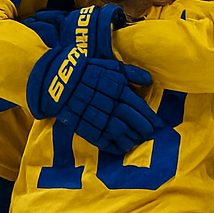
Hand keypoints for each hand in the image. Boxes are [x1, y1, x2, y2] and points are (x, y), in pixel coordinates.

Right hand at [26, 6, 156, 154]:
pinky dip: (114, 146)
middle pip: (131, 120)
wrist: (57, 78)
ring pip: (119, 132)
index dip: (149, 117)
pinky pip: (102, 140)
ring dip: (131, 139)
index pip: (138, 106)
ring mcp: (95, 116)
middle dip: (143, 129)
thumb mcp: (110, 65)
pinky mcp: (84, 126)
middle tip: (149, 134)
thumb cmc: (87, 69)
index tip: (156, 123)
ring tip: (137, 141)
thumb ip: (131, 72)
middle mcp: (108, 103)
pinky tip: (121, 147)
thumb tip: (149, 80)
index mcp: (116, 87)